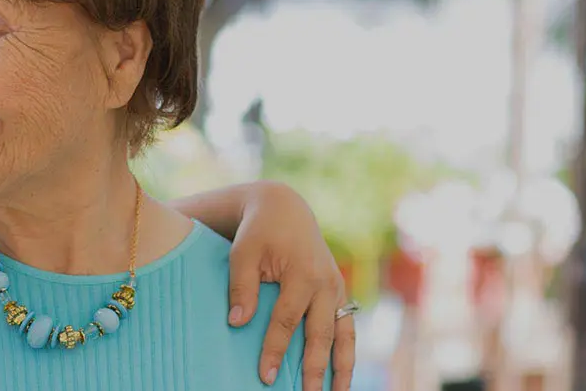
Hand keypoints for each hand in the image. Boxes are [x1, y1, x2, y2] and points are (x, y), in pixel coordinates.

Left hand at [226, 181, 354, 390]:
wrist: (284, 210)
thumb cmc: (258, 232)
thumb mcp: (242, 252)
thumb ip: (241, 287)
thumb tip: (237, 324)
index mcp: (303, 273)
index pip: (287, 320)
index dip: (276, 350)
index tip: (266, 376)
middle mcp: (326, 284)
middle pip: (321, 334)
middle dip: (315, 368)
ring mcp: (337, 289)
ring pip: (344, 335)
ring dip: (343, 367)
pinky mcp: (338, 293)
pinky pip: (347, 328)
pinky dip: (346, 353)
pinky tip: (341, 376)